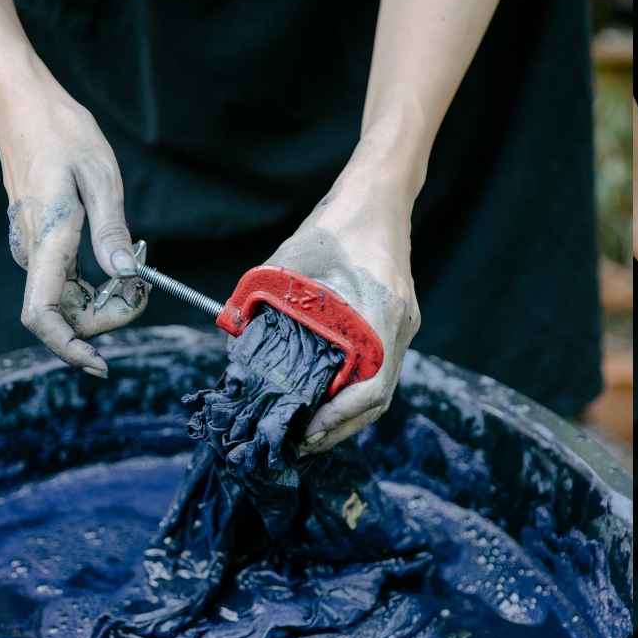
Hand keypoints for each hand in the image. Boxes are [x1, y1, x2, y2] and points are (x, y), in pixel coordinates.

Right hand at [0, 80, 146, 376]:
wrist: (26, 108)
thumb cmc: (63, 135)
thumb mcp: (101, 178)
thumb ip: (112, 231)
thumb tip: (126, 274)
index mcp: (48, 239)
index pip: (43, 315)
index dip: (68, 347)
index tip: (101, 362)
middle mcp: (35, 253)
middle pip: (66, 316)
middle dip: (110, 314)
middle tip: (144, 282)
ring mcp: (36, 251)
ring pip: (71, 301)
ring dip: (108, 298)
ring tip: (138, 262)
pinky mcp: (44, 245)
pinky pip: (70, 282)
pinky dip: (100, 282)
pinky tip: (122, 257)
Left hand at [266, 147, 420, 453]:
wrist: (376, 196)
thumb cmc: (337, 223)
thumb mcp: (292, 260)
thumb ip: (266, 300)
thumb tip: (236, 339)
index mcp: (383, 314)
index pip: (373, 387)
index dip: (341, 417)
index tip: (309, 431)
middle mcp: (399, 326)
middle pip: (377, 399)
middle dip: (339, 426)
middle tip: (300, 441)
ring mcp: (401, 325)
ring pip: (377, 387)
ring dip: (344, 412)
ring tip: (308, 427)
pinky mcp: (394, 322)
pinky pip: (375, 368)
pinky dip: (350, 389)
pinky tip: (321, 394)